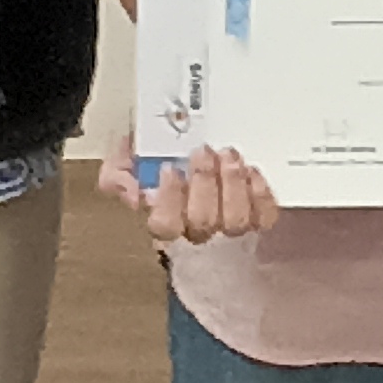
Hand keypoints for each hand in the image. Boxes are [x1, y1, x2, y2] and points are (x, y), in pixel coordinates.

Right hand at [105, 140, 279, 244]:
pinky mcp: (257, 219)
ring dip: (232, 184)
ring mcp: (229, 227)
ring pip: (235, 220)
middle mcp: (197, 230)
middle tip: (203, 152)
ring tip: (228, 156)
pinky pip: (264, 215)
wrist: (203, 167)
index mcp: (164, 220)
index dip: (168, 199)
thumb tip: (133, 190)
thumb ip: (118, 174)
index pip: (164, 226)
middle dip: (203, 182)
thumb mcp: (130, 165)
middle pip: (201, 222)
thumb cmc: (169, 170)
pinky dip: (260, 192)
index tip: (169, 168)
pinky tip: (250, 171)